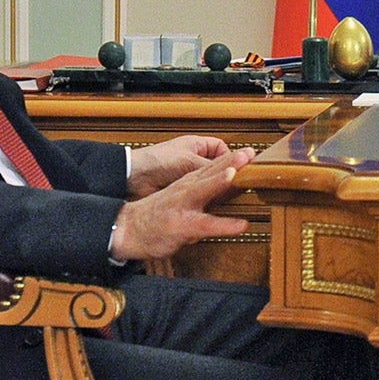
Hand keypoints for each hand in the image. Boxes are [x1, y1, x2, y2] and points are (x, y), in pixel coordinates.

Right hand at [110, 147, 256, 260]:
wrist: (128, 228)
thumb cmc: (159, 214)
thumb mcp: (181, 196)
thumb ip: (203, 190)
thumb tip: (229, 186)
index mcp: (188, 182)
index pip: (211, 165)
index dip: (231, 157)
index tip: (250, 151)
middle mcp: (186, 190)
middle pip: (209, 171)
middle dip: (230, 162)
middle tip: (249, 154)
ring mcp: (183, 206)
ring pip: (203, 191)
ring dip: (219, 182)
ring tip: (236, 175)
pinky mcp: (182, 226)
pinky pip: (206, 225)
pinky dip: (224, 225)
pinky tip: (241, 225)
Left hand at [127, 134, 231, 198]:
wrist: (134, 178)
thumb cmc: (158, 161)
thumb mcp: (190, 162)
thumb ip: (212, 167)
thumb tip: (232, 171)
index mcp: (196, 145)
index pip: (222, 149)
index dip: (231, 157)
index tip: (240, 166)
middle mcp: (194, 160)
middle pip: (219, 167)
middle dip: (228, 173)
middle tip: (241, 181)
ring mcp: (188, 176)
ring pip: (211, 181)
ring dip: (218, 187)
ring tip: (231, 193)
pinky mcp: (183, 191)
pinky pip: (201, 194)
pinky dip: (208, 199)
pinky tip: (215, 204)